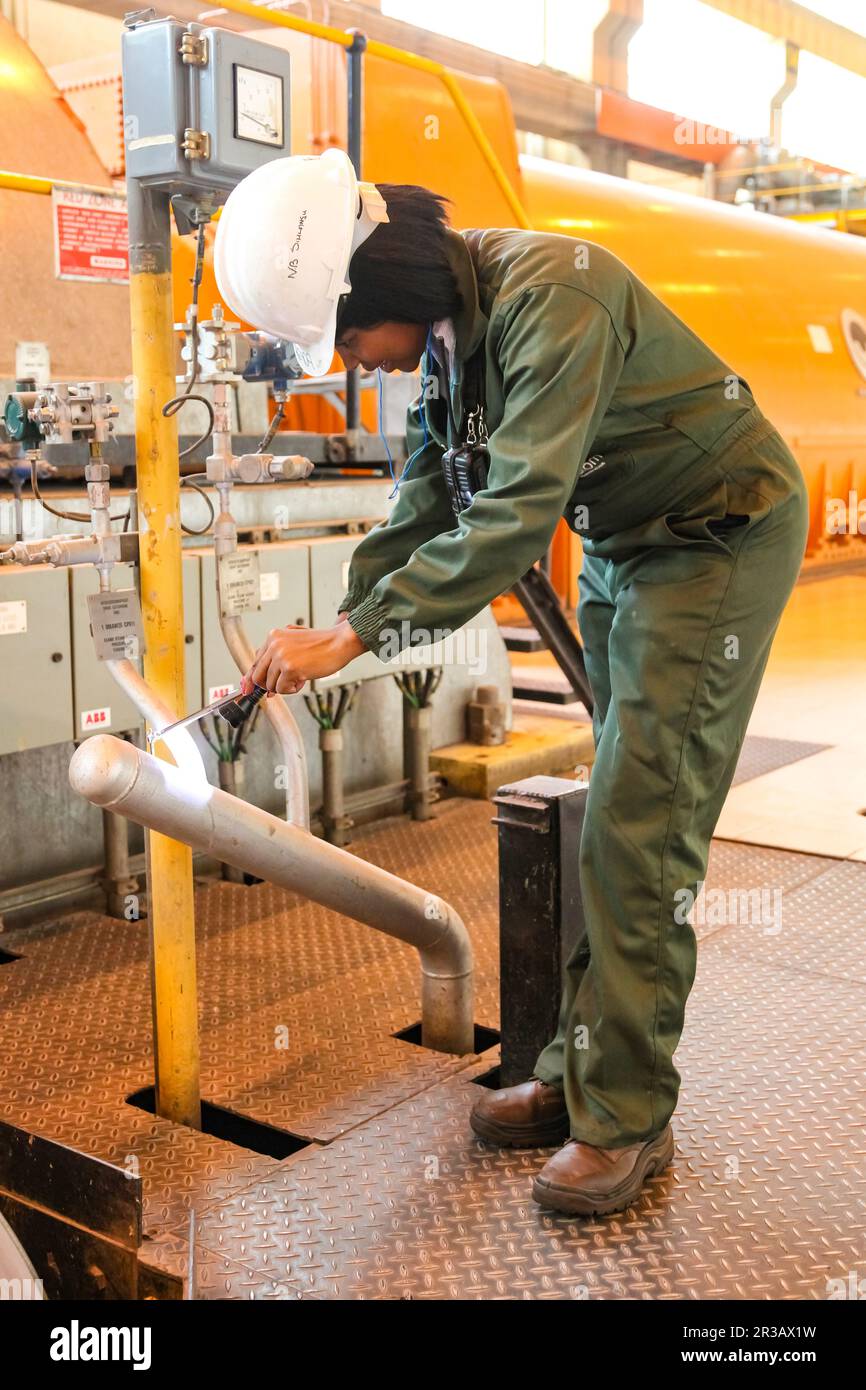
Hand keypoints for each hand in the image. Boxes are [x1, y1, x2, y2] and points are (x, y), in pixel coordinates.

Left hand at [241, 621, 365, 696]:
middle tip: (285, 684)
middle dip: (269, 685)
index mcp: (273, 636)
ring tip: (301, 675)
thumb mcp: (294, 644)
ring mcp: (281, 656)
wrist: (340, 642)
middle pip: (258, 676)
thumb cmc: (322, 644)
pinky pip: (282, 689)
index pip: (256, 662)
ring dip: (285, 686)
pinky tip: (304, 678)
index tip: (247, 689)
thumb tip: (264, 685)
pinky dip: (293, 689)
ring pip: (270, 685)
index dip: (252, 678)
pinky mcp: (289, 668)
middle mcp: (274, 644)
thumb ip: (277, 659)